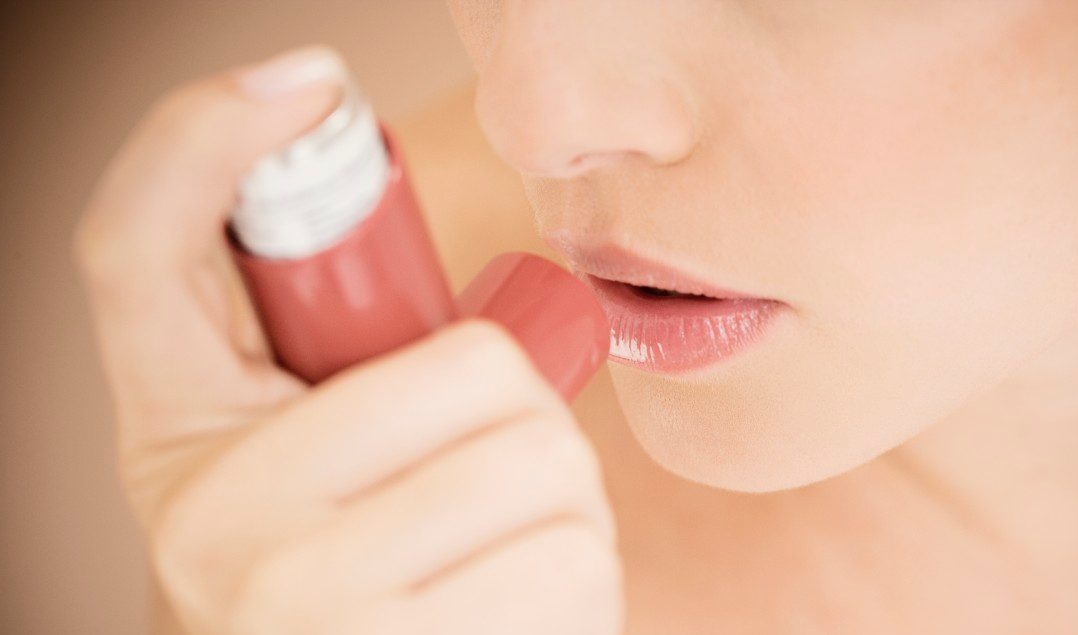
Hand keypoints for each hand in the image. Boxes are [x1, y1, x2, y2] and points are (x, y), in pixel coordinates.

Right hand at [73, 46, 621, 634]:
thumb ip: (338, 371)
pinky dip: (581, 579)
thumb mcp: (296, 473)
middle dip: (525, 404)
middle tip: (495, 457)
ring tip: (501, 544)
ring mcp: (307, 608)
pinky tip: (516, 608)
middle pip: (477, 367)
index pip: (136, 251)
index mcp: (179, 442)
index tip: (304, 79)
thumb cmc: (343, 579)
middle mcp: (215, 524)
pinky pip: (577, 564)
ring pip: (547, 465)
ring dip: (564, 499)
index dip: (200, 136)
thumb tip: (386, 210)